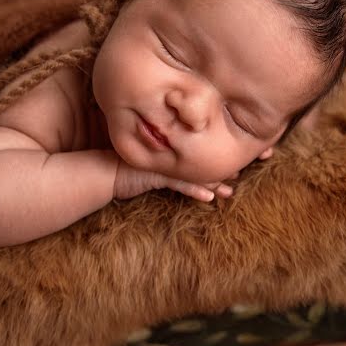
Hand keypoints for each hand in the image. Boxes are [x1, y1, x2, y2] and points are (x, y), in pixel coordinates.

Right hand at [113, 156, 236, 201]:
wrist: (103, 171)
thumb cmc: (126, 166)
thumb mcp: (151, 159)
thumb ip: (166, 155)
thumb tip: (185, 159)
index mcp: (171, 147)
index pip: (199, 147)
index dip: (218, 151)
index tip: (235, 157)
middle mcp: (170, 153)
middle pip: (202, 158)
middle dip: (222, 167)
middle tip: (241, 171)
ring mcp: (164, 163)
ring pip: (194, 173)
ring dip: (214, 183)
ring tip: (230, 191)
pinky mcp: (156, 176)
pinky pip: (180, 185)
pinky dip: (195, 191)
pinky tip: (209, 197)